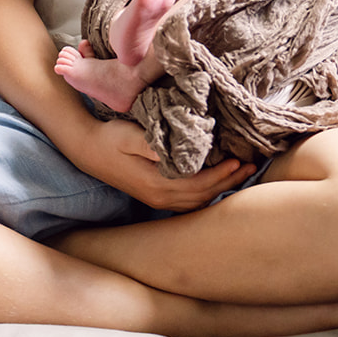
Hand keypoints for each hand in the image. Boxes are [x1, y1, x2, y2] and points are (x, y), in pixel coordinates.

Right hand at [70, 117, 256, 211]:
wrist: (87, 149)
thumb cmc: (109, 138)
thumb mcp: (129, 135)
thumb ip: (153, 145)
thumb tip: (177, 151)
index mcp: (156, 183)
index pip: (198, 183)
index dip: (220, 174)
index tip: (237, 159)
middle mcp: (159, 196)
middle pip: (202, 195)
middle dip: (227, 181)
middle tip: (250, 165)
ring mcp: (156, 199)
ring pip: (197, 201)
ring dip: (220, 188)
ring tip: (240, 173)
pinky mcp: (154, 195)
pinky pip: (187, 201)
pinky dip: (206, 193)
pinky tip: (216, 183)